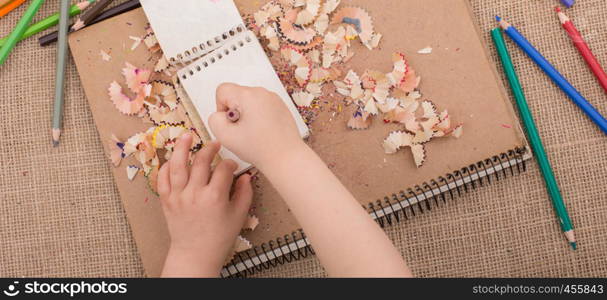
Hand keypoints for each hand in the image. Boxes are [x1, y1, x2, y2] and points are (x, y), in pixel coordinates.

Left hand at [158, 133, 252, 276]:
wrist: (196, 254)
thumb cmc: (218, 238)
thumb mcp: (239, 216)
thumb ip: (245, 193)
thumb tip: (246, 176)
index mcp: (215, 197)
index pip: (223, 169)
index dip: (230, 163)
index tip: (233, 166)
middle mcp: (194, 194)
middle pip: (201, 161)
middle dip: (209, 149)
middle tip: (214, 144)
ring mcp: (178, 196)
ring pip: (177, 165)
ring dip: (181, 147)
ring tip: (186, 135)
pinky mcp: (167, 201)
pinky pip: (163, 179)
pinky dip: (166, 167)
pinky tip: (173, 160)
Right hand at [208, 83, 305, 168]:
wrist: (287, 158)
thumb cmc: (261, 149)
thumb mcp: (226, 136)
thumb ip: (214, 120)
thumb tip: (219, 114)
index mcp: (249, 96)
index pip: (223, 90)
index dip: (221, 108)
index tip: (232, 123)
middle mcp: (263, 93)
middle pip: (236, 95)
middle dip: (235, 112)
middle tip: (243, 131)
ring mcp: (274, 99)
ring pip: (249, 101)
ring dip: (247, 115)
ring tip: (255, 133)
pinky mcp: (280, 107)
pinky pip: (261, 106)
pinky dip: (258, 117)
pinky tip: (263, 132)